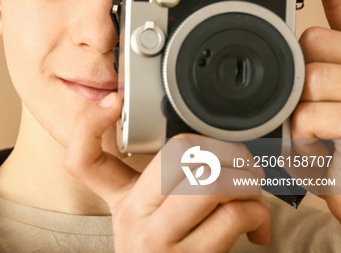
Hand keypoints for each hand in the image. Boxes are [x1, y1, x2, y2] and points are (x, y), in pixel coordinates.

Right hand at [65, 93, 270, 251]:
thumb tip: (209, 144)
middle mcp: (131, 219)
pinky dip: (259, 215)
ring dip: (248, 183)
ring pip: (211, 179)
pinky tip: (256, 229)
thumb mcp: (156, 221)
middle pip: (176, 153)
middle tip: (241, 166)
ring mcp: (157, 241)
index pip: (81, 159)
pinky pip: (234, 214)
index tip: (112, 101)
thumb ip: (165, 185)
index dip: (87, 124)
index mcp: (120, 202)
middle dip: (226, 151)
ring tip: (250, 196)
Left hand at [281, 0, 340, 242]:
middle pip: (315, 40)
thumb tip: (292, 57)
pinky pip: (315, 114)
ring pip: (312, 76)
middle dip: (300, 77)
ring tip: (321, 139)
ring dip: (302, 114)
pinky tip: (324, 151)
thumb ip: (308, 79)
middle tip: (314, 112)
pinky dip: (307, 138)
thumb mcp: (319, 115)